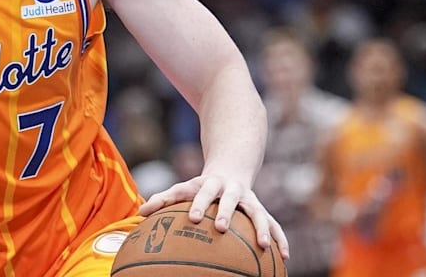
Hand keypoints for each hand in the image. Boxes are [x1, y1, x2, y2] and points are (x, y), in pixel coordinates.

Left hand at [138, 173, 288, 258]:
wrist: (231, 170)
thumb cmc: (201, 187)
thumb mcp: (184, 188)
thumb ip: (163, 199)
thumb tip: (140, 212)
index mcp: (211, 184)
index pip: (203, 193)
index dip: (199, 204)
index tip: (193, 218)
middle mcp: (233, 190)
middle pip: (231, 200)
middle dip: (227, 212)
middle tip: (222, 228)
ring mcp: (250, 200)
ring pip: (259, 212)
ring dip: (262, 228)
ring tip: (264, 246)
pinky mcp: (261, 209)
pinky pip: (274, 224)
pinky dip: (280, 238)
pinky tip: (285, 256)